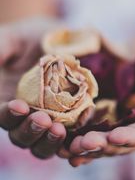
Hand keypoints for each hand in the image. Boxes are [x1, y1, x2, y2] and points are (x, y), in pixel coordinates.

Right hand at [0, 18, 65, 158]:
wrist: (57, 38)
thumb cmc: (29, 37)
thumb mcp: (14, 38)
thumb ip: (2, 48)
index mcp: (5, 100)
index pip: (2, 115)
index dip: (7, 115)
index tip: (19, 105)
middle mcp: (24, 114)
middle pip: (20, 136)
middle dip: (29, 130)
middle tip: (44, 120)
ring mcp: (46, 118)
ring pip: (42, 143)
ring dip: (49, 141)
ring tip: (59, 129)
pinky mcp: (67, 119)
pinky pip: (68, 137)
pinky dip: (71, 141)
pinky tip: (81, 130)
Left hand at [65, 25, 134, 165]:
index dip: (134, 136)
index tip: (114, 137)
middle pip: (126, 141)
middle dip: (104, 144)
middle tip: (81, 144)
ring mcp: (129, 119)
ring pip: (109, 139)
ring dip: (90, 146)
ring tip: (67, 149)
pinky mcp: (114, 113)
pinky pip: (99, 130)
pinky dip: (84, 139)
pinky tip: (66, 146)